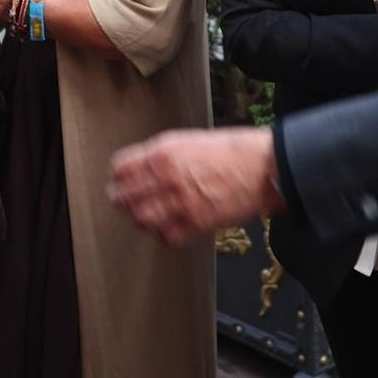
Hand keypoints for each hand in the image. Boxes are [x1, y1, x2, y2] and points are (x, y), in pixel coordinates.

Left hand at [109, 128, 283, 248]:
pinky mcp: (197, 223)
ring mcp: (181, 202)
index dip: (117, 177)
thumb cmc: (229, 150)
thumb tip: (139, 168)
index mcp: (163, 152)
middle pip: (125, 197)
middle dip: (121, 200)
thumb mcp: (186, 140)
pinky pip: (167, 237)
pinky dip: (163, 234)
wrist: (260, 167)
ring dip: (139, 219)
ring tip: (144, 216)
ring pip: (141, 219)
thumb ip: (160, 155)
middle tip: (124, 202)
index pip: (121, 168)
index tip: (118, 181)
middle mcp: (167, 177)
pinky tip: (167, 227)